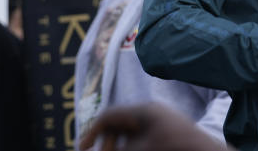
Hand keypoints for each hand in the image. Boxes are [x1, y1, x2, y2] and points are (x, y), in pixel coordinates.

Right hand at [79, 103, 228, 150]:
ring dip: (119, 146)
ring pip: (129, 134)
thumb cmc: (174, 148)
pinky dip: (132, 146)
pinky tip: (130, 150)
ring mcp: (160, 122)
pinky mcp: (167, 133)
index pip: (109, 115)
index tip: (82, 149)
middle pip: (118, 124)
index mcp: (144, 111)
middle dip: (106, 142)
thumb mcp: (140, 150)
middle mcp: (151, 113)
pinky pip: (141, 138)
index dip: (92, 132)